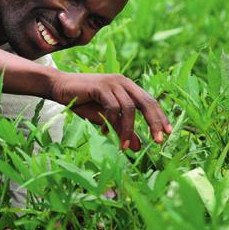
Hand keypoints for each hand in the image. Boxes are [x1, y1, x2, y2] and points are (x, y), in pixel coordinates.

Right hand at [50, 72, 171, 150]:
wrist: (60, 88)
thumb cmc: (83, 102)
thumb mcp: (105, 119)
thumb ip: (122, 129)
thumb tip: (138, 148)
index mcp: (127, 87)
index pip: (149, 101)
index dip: (160, 117)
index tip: (168, 133)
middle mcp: (123, 82)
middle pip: (146, 101)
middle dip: (154, 122)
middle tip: (159, 140)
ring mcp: (112, 82)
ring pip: (129, 108)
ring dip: (129, 129)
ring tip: (124, 146)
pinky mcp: (101, 86)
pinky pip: (113, 107)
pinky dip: (113, 123)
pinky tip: (106, 132)